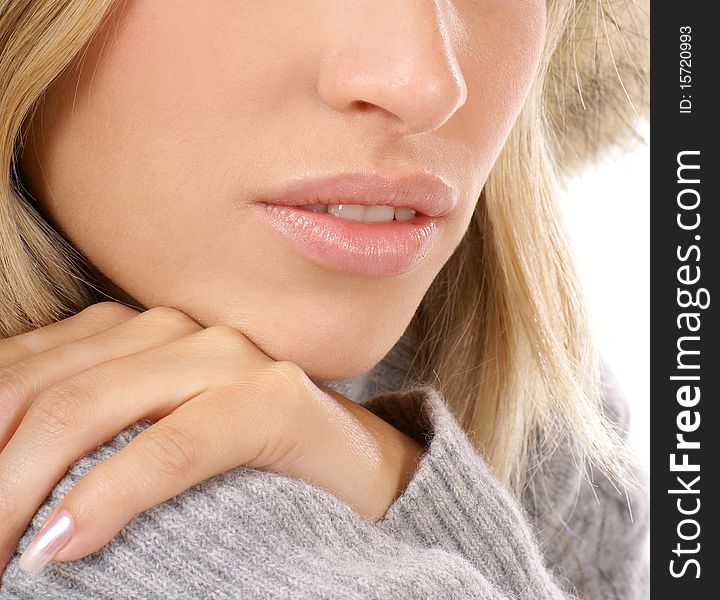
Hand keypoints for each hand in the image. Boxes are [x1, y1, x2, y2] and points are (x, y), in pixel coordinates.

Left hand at [0, 302, 423, 576]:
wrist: (357, 470)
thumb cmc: (242, 465)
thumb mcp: (144, 440)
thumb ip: (83, 435)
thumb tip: (6, 474)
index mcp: (135, 332)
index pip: (19, 368)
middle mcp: (175, 330)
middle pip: (41, 390)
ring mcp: (227, 358)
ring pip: (90, 408)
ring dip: (23, 487)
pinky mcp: (273, 400)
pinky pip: (176, 443)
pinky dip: (111, 493)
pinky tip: (62, 546)